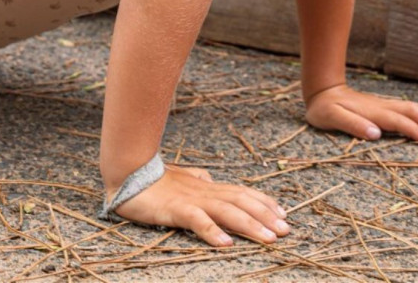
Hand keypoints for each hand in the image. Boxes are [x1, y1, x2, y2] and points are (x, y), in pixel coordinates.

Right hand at [109, 165, 289, 246]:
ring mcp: (193, 200)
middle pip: (243, 202)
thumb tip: (210, 179)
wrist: (131, 172)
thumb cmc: (158, 179)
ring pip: (228, 211)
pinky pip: (197, 221)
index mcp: (210, 186)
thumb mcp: (184, 179)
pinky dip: (213, 231)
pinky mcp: (176, 210)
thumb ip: (199, 180)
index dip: (265, 202)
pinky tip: (226, 244)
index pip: (244, 192)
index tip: (283, 213)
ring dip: (251, 225)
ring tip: (269, 238)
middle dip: (266, 216)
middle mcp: (207, 191)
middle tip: (286, 230)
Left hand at [305, 84, 417, 142]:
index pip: (399, 121)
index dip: (415, 130)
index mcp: (373, 112)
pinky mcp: (385, 107)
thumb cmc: (324, 108)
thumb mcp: (332, 117)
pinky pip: (409, 110)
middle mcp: (383, 107)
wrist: (323, 90)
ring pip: (414, 109)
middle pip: (413, 112)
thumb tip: (375, 134)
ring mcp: (385, 105)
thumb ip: (352, 125)